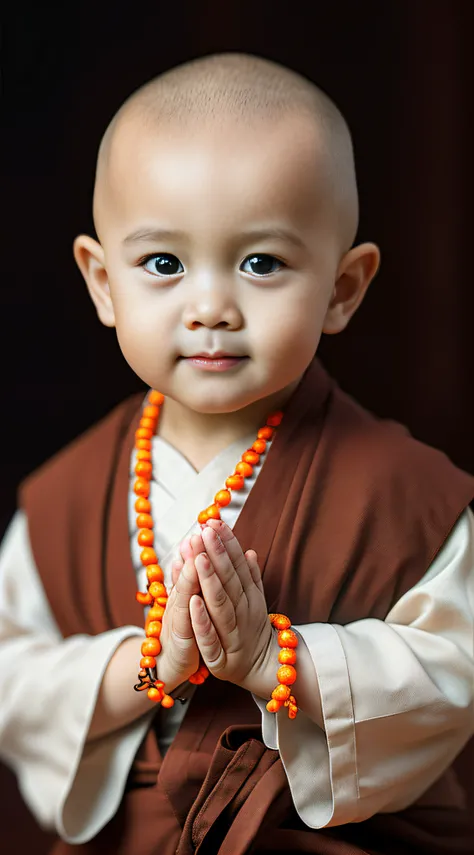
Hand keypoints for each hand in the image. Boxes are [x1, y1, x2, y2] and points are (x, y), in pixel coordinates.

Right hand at [158, 533, 204, 687]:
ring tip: (198, 554)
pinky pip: (185, 626)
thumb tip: (189, 545)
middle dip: (197, 552)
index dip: (203, 544)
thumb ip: (187, 574)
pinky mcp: (180, 642)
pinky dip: (191, 612)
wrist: (168, 665)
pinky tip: (194, 599)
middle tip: (203, 529)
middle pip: (189, 573)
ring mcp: (178, 620)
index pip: (196, 563)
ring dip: (191, 575)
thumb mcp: (186, 600)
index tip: (211, 522)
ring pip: (184, 595)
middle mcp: (181, 601)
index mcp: (187, 590)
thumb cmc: (183, 630)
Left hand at [188, 519, 275, 694]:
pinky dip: (202, 621)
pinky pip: (210, 639)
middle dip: (217, 554)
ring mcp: (233, 634)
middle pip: (229, 580)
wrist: (263, 671)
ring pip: (221, 605)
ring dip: (210, 581)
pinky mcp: (221, 658)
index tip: (215, 522)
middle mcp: (243, 613)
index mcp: (249, 597)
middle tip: (205, 530)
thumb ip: (251, 577)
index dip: (227, 543)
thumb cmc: (253, 631)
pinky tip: (192, 601)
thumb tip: (249, 550)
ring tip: (200, 557)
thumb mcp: (256, 602)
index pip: (238, 565)